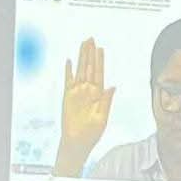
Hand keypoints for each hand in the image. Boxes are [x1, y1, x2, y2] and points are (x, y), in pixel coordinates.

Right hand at [54, 37, 114, 173]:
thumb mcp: (102, 118)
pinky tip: (69, 61)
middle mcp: (89, 91)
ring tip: (83, 44)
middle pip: (90, 68)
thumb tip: (112, 86)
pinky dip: (68, 71)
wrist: (77, 142)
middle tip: (91, 39)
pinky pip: (68, 81)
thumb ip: (106, 101)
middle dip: (90, 53)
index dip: (100, 61)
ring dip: (81, 57)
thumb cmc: (92, 133)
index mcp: (99, 95)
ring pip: (80, 70)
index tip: (100, 49)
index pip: (100, 73)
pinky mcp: (68, 96)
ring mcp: (78, 92)